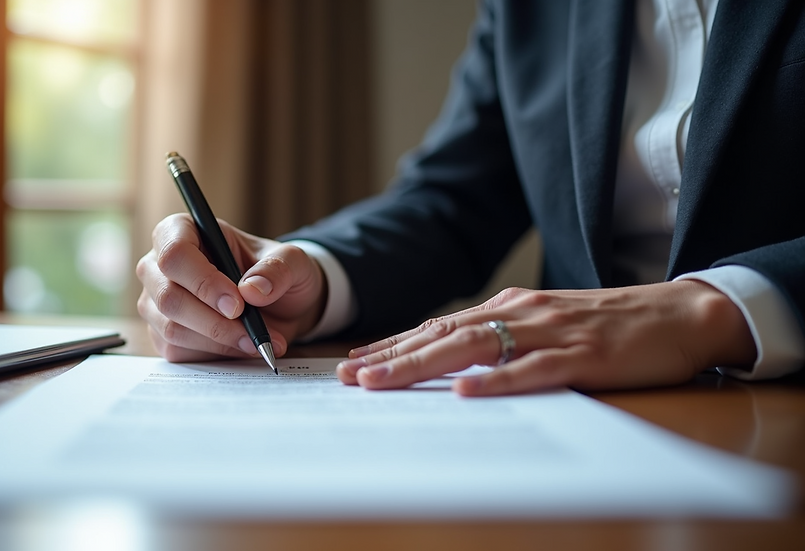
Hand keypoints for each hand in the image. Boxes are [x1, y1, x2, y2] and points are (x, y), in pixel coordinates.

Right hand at [136, 214, 326, 361]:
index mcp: (183, 231)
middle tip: (253, 332)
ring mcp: (156, 302)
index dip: (203, 281)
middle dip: (214, 321)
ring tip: (257, 341)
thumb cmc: (276, 273)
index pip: (175, 253)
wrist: (279, 306)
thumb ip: (278, 269)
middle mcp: (159, 266)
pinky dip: (214, 354)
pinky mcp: (161, 334)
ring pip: (172, 329)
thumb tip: (253, 290)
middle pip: (168, 297)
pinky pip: (178, 351)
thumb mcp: (293, 261)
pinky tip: (241, 347)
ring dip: (219, 342)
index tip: (237, 304)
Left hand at [336, 281, 757, 395]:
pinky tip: (465, 392)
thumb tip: (452, 365)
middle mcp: (521, 312)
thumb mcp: (546, 326)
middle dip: (392, 357)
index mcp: (510, 307)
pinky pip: (532, 369)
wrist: (678, 313)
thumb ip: (503, 339)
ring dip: (423, 366)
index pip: (438, 327)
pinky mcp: (582, 355)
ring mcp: (550, 331)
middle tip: (349, 377)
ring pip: (474, 348)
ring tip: (383, 382)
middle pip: (444, 336)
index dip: (394, 345)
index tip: (354, 363)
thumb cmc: (607, 326)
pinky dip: (496, 381)